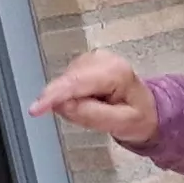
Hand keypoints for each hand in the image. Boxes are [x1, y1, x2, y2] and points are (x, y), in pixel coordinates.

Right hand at [28, 50, 157, 145]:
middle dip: (65, 102)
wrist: (148, 109)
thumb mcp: (122, 124)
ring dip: (70, 100)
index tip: (35, 109)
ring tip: (95, 110)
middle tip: (86, 118)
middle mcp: (101, 59)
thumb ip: (92, 115)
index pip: (76, 82)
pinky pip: (67, 82)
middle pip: (67, 82)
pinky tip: (89, 101)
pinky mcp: (84, 63)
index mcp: (115, 72)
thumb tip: (63, 106)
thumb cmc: (138, 117)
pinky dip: (71, 96)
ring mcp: (92, 58)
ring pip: (65, 82)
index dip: (53, 95)